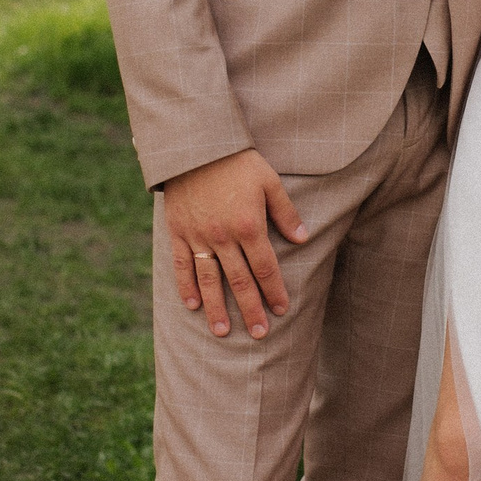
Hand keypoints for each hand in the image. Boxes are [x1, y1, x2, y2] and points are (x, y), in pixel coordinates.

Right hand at [162, 149, 309, 340]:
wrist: (196, 146)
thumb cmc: (238, 161)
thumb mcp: (269, 181)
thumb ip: (285, 213)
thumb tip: (303, 240)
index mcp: (249, 225)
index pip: (265, 268)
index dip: (274, 291)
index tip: (281, 310)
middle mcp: (223, 236)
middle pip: (239, 281)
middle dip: (251, 310)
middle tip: (259, 334)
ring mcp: (198, 236)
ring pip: (209, 280)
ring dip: (217, 308)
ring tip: (223, 332)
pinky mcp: (177, 231)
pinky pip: (182, 265)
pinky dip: (186, 287)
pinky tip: (193, 306)